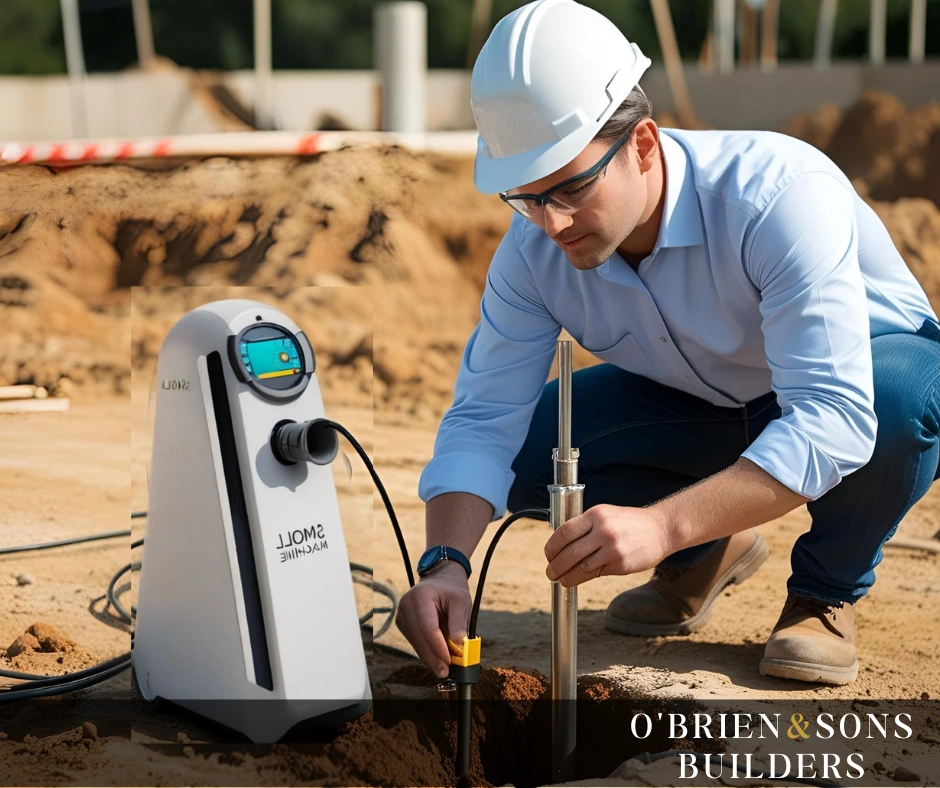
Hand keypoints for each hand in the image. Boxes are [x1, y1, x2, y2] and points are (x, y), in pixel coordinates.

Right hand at [395, 561, 470, 678]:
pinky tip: (436, 657)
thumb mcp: (461, 602)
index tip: (449, 661)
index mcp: (420, 596)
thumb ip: (459, 624)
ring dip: (429, 656)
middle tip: (445, 672)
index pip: (428, 627)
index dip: (438, 647)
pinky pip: (414, 641)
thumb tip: (458, 648)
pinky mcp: (403, 623)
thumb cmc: (452, 590)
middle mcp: (406, 605)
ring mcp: (402, 614)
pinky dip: (425, 650)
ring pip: (415, 642)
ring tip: (443, 667)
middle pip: (419, 638)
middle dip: (433, 657)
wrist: (440, 579)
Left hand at [544, 504, 671, 587]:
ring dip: (567, 576)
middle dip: (555, 566)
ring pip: (581, 567)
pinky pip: (596, 573)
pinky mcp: (621, 564)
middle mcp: (603, 530)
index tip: (548, 554)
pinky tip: (577, 579)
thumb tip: (561, 544)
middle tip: (550, 572)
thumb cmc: (629, 522)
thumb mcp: (605, 514)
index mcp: (595, 515)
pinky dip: (583, 578)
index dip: (552, 546)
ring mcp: (612, 548)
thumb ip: (585, 526)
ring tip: (560, 579)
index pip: (564, 532)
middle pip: (570, 552)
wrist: (660, 529)